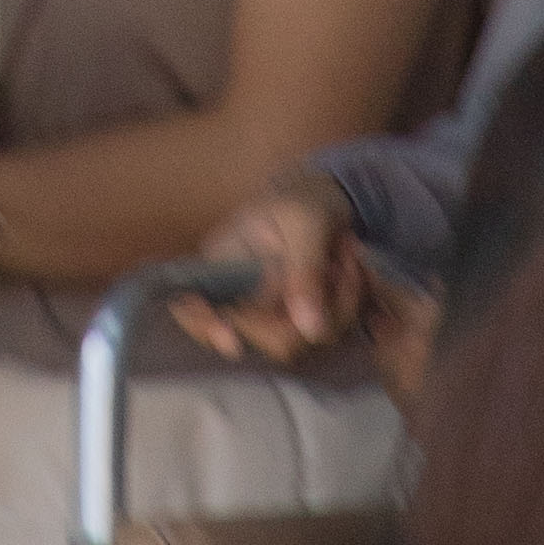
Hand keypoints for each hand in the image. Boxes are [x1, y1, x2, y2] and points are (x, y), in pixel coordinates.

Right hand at [161, 177, 363, 367]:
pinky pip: (323, 338)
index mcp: (222, 264)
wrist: (328, 203)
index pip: (193, 304)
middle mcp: (240, 297)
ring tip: (347, 259)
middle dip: (311, 309)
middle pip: (263, 337)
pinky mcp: (297, 324)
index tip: (231, 343)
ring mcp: (270, 316)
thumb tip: (309, 329)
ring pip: (300, 343)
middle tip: (341, 262)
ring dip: (337, 306)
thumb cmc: (303, 201)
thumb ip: (304, 270)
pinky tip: (351, 275)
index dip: (204, 326)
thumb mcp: (305, 221)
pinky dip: (346, 310)